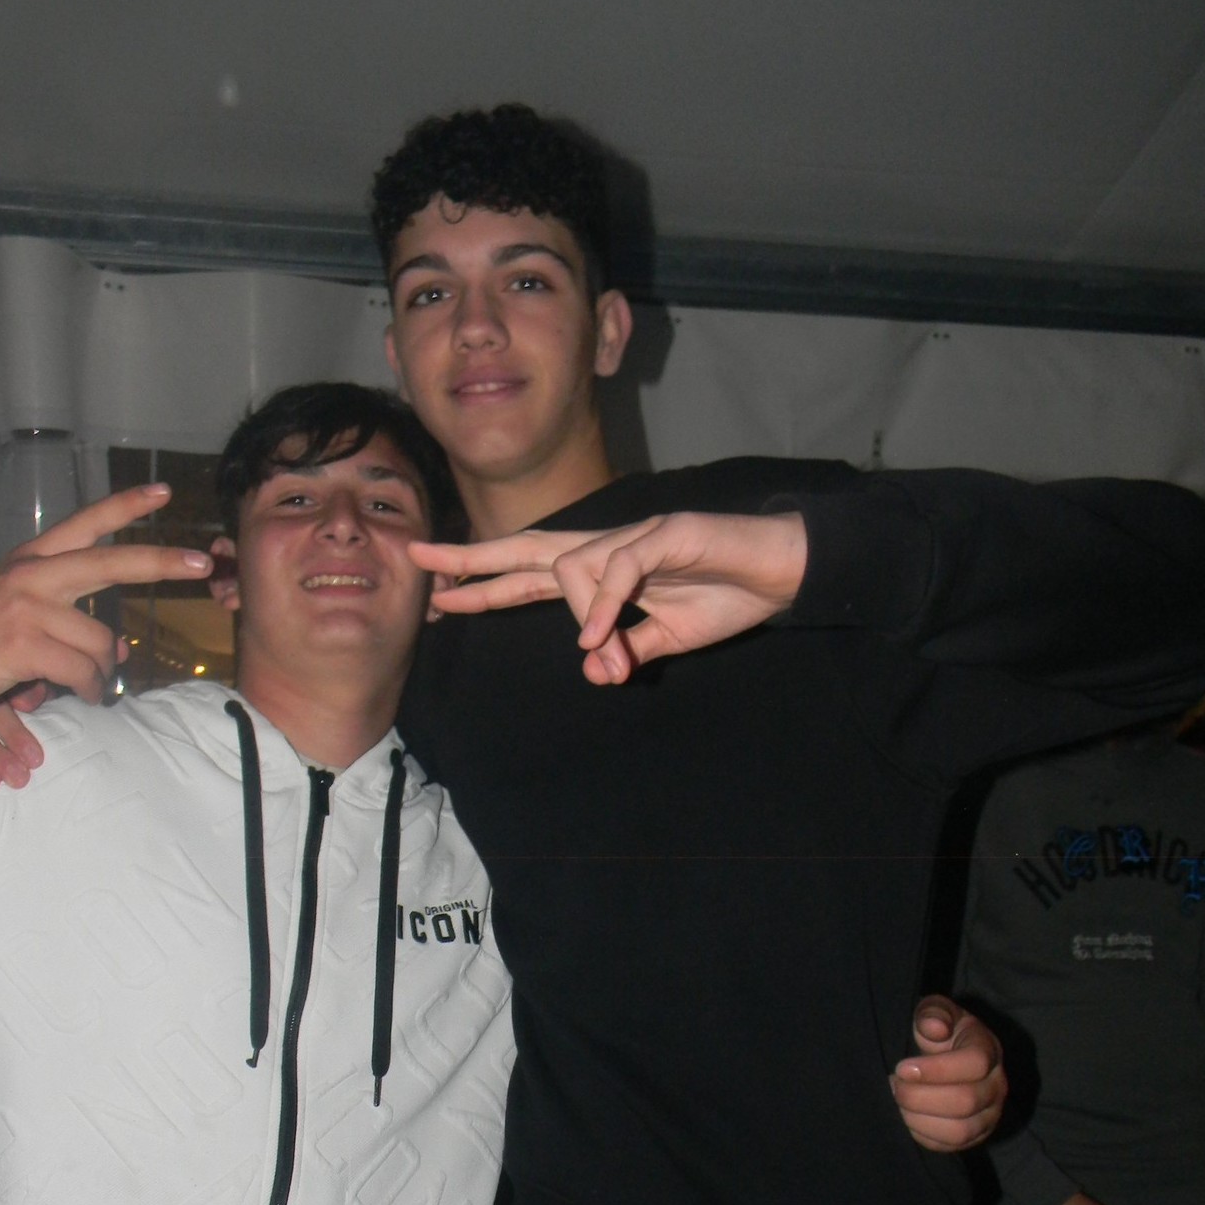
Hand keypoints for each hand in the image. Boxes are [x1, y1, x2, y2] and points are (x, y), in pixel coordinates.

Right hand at [0, 484, 210, 712]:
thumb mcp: (22, 616)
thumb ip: (70, 619)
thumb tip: (120, 645)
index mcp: (31, 560)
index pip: (85, 524)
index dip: (124, 507)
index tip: (162, 494)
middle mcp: (32, 574)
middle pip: (110, 562)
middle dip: (161, 562)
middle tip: (202, 563)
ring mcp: (28, 606)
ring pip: (101, 640)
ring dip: (102, 671)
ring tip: (88, 684)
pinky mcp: (24, 643)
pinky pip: (83, 670)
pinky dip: (88, 688)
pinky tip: (80, 694)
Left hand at [408, 510, 808, 683]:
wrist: (782, 571)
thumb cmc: (726, 597)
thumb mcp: (667, 641)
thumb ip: (628, 654)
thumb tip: (595, 671)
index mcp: (604, 573)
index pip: (531, 575)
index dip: (486, 584)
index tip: (442, 596)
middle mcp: (609, 548)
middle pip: (528, 548)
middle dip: (473, 557)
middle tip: (422, 559)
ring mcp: (635, 536)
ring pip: (574, 564)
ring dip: (578, 615)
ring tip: (602, 652)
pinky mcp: (666, 533)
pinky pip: (619, 567)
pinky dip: (604, 604)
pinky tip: (601, 636)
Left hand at [890, 995, 1006, 1151]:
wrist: (950, 1058)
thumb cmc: (940, 1033)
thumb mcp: (935, 1012)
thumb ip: (932, 1013)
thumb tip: (935, 1028)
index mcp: (988, 1049)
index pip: (974, 1064)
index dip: (935, 1069)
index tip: (901, 1067)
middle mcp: (997, 1085)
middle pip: (965, 1101)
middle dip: (919, 1096)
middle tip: (894, 1085)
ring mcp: (990, 1114)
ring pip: (959, 1130)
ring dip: (919, 1118)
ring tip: (898, 1101)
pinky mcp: (976, 1136)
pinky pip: (950, 1146)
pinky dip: (922, 1134)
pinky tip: (908, 1115)